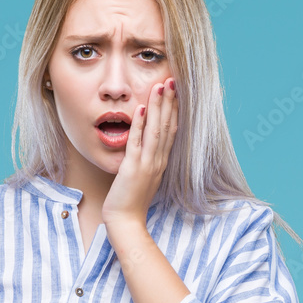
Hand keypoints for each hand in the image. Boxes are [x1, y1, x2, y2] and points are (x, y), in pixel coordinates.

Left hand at [102, 77, 178, 227]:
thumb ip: (147, 163)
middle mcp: (159, 160)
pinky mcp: (134, 168)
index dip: (174, 110)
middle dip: (170, 101)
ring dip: (159, 106)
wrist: (126, 222)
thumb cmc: (131, 202)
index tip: (176, 92)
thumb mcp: (143, 178)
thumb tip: (146, 149)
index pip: (171, 131)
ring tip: (161, 86)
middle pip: (168, 125)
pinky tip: (142, 107)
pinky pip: (138, 142)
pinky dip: (141, 124)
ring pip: (156, 130)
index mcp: (161, 162)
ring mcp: (148, 164)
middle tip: (172, 80)